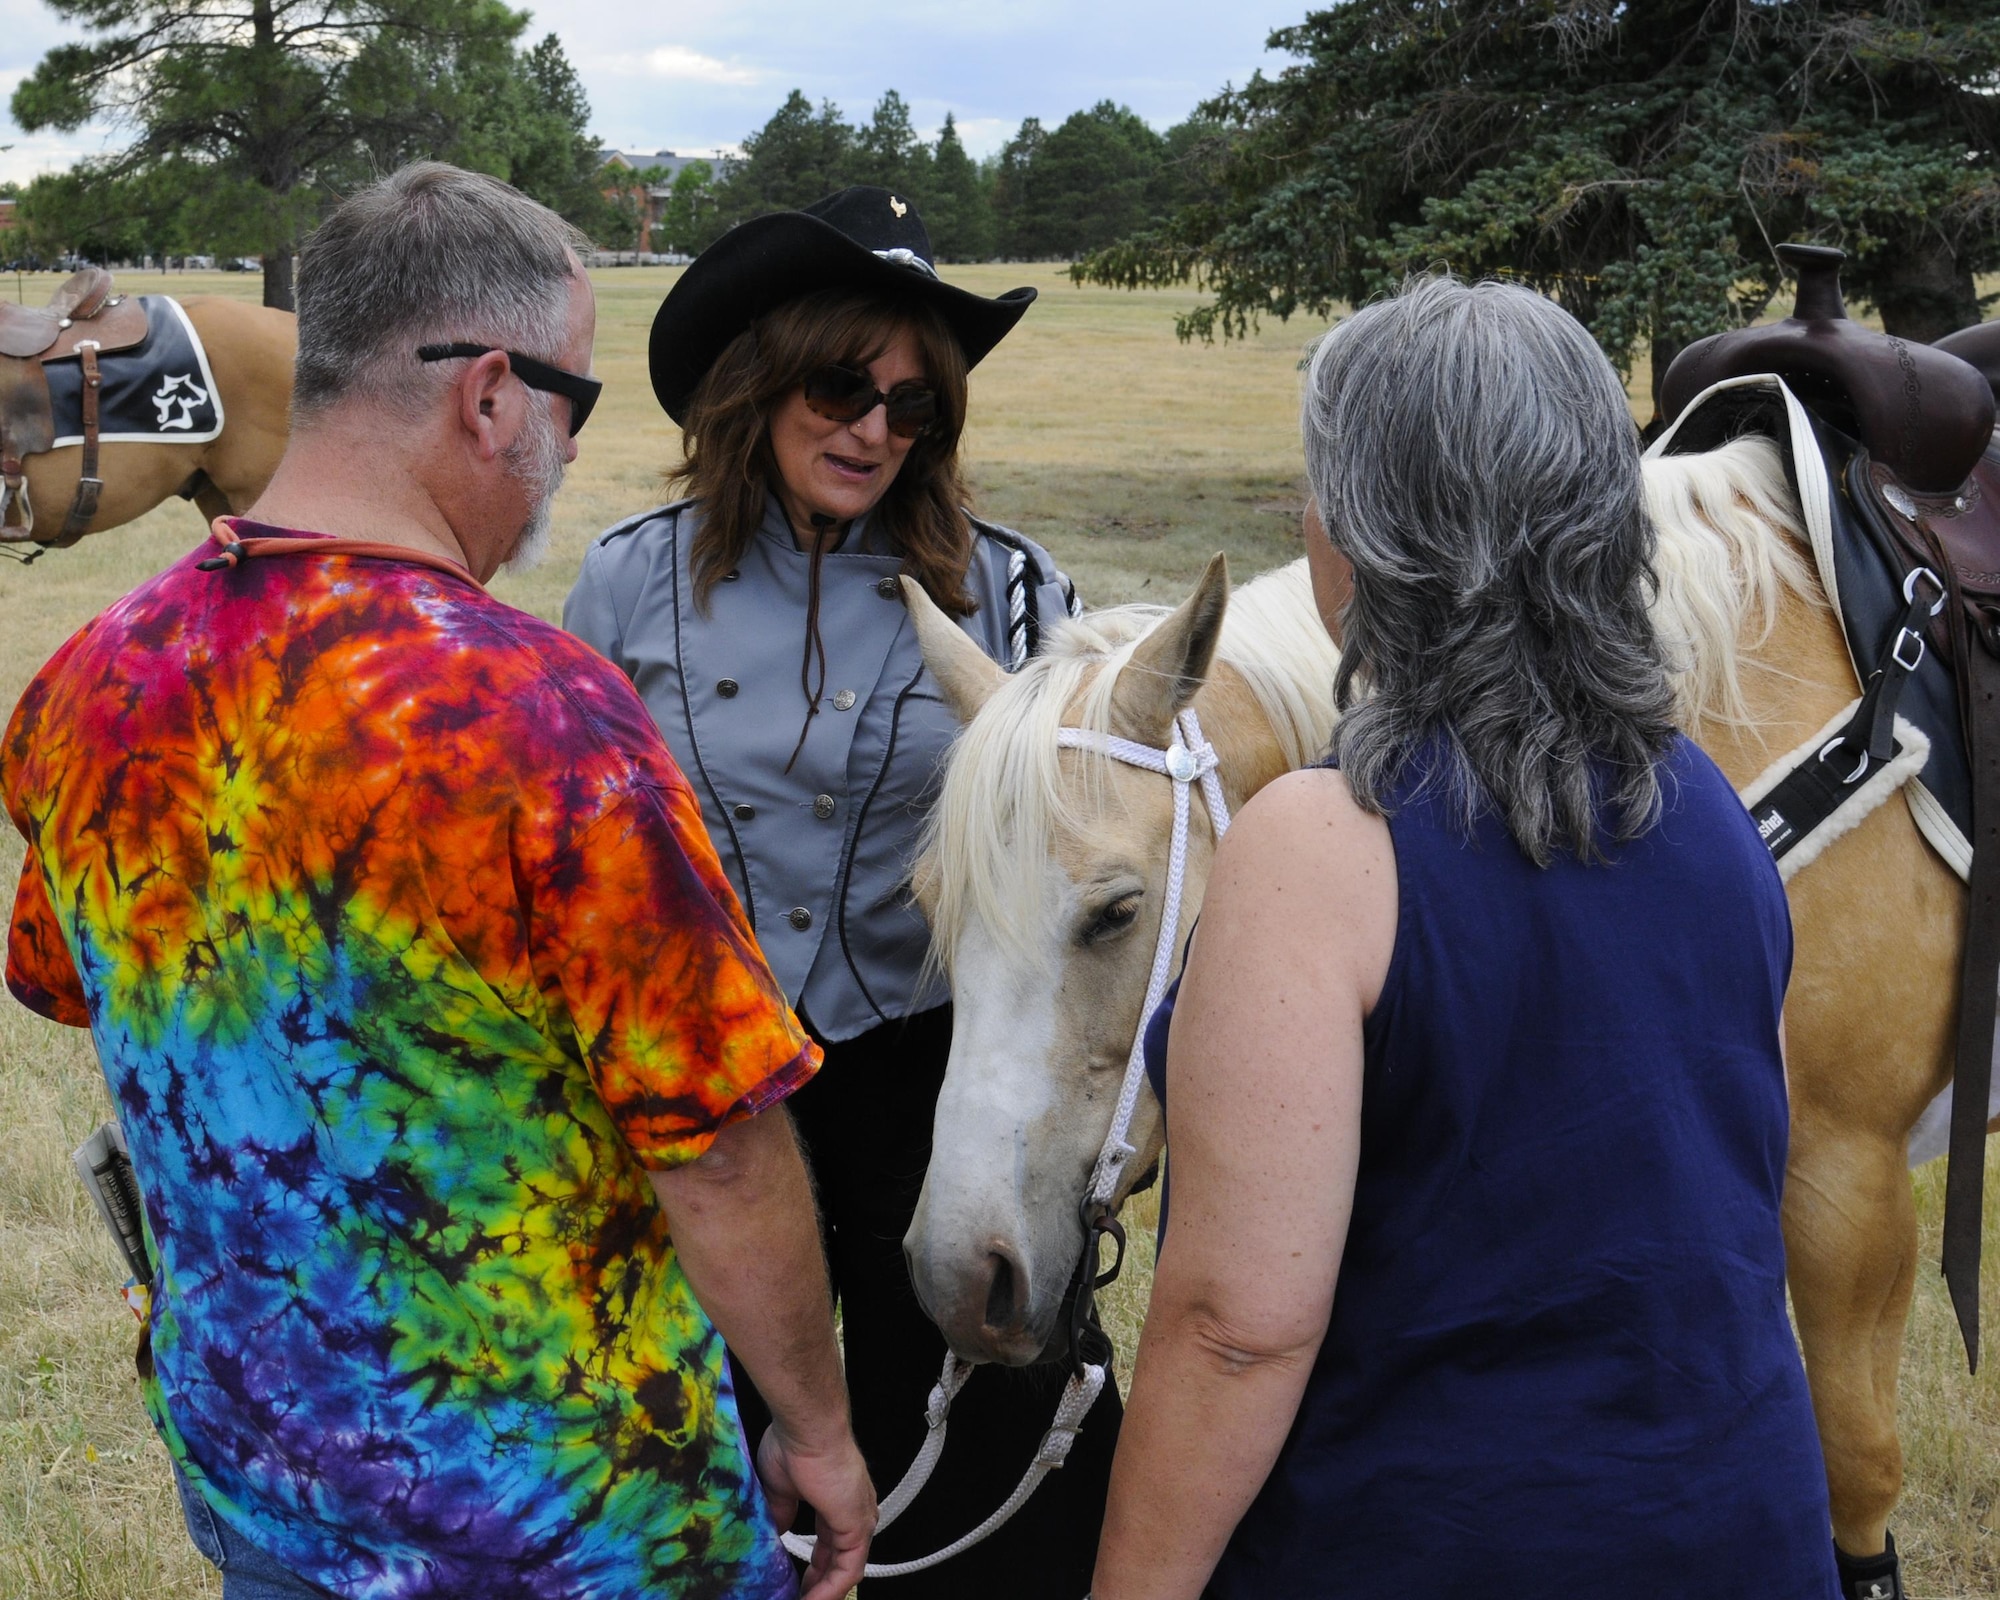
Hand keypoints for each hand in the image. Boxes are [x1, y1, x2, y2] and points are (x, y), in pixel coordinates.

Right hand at [757, 1422, 875, 1599]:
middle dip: (817, 1583)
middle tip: (797, 1597)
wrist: (807, 1427)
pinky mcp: (858, 1528)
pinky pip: (848, 1572)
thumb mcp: (779, 1486)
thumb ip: (780, 1513)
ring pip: (844, 1570)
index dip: (813, 1565)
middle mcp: (852, 1510)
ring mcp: (858, 1519)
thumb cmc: (794, 1442)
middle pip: (837, 1559)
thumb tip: (772, 1534)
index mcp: (836, 1498)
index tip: (794, 1580)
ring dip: (823, 1592)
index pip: (828, 1542)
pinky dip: (830, 1591)